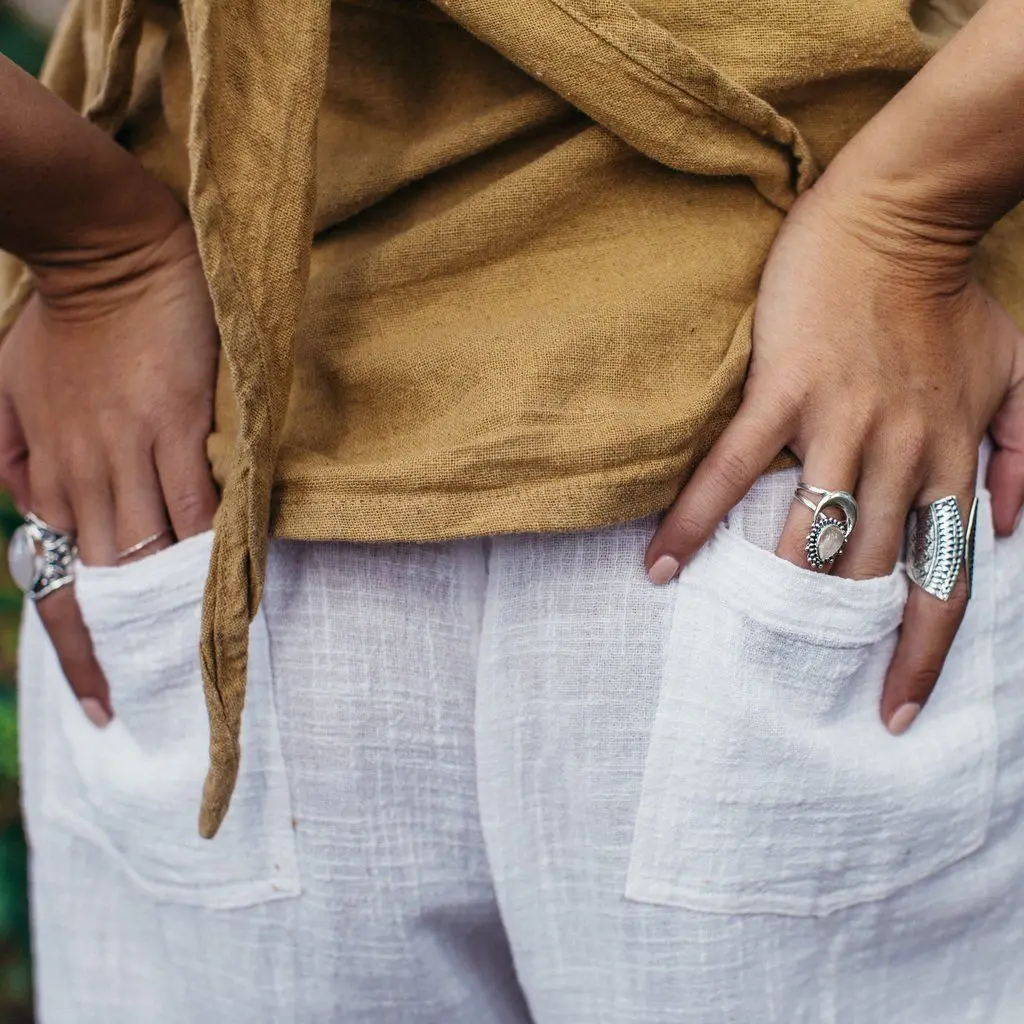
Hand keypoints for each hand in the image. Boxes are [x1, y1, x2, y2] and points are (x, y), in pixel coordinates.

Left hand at [0, 217, 218, 724]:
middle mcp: (89, 474)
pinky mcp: (186, 422)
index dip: (79, 653)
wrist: (102, 249)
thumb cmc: (55, 318)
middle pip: (113, 583)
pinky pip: (204, 500)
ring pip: (160, 551)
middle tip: (166, 702)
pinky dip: (220, 547)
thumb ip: (12, 458)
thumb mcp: (2, 389)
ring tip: (212, 659)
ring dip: (182, 609)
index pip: (60, 587)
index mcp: (47, 476)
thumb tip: (30, 512)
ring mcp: (138, 448)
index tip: (101, 709)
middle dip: (136, 647)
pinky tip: (238, 582)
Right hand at [644, 182, 1023, 732]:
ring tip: (731, 643)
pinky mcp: (784, 390)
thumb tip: (1007, 530)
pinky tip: (660, 567)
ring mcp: (840, 421)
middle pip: (868, 569)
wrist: (900, 216)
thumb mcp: (1017, 371)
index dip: (921, 652)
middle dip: (835, 636)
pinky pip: (734, 468)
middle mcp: (902, 451)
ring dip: (769, 595)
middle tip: (794, 683)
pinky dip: (694, 520)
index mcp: (953, 455)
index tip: (894, 711)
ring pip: (808, 532)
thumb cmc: (951, 294)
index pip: (944, 577)